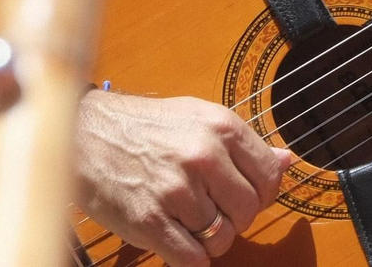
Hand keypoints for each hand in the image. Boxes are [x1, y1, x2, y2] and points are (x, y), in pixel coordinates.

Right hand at [72, 90, 294, 266]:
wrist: (84, 132)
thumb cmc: (145, 126)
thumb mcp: (200, 118)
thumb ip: (244, 143)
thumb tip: (287, 161)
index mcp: (222, 128)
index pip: (270, 176)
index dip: (263, 192)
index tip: (247, 196)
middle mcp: (203, 157)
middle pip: (249, 210)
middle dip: (238, 218)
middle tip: (216, 212)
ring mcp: (176, 190)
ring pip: (222, 237)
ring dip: (212, 239)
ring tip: (192, 224)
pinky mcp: (149, 221)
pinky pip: (191, 258)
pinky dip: (192, 259)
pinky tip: (181, 243)